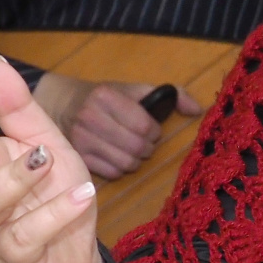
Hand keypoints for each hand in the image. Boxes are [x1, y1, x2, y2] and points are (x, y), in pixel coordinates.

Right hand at [32, 73, 201, 179]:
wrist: (64, 104)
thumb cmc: (106, 98)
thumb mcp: (135, 89)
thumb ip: (171, 95)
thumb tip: (198, 110)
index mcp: (105, 96)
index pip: (143, 125)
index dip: (154, 132)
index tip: (152, 130)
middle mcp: (89, 117)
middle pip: (135, 147)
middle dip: (147, 148)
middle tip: (145, 143)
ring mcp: (80, 139)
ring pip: (125, 163)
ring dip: (136, 161)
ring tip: (133, 151)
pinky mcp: (77, 157)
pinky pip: (111, 173)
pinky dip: (120, 169)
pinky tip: (117, 158)